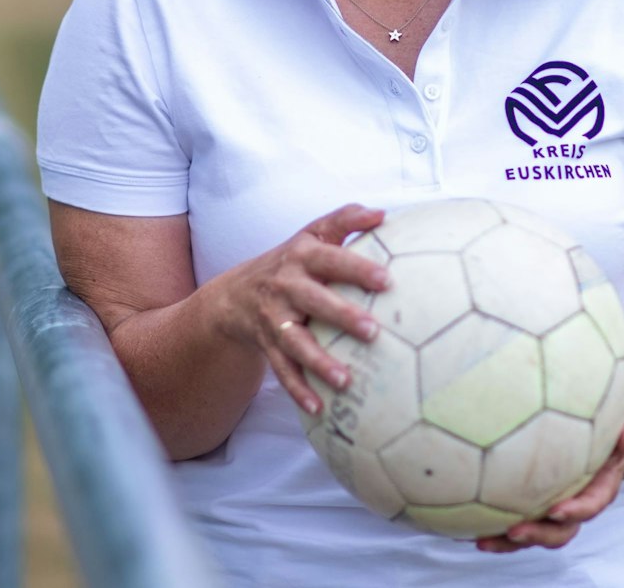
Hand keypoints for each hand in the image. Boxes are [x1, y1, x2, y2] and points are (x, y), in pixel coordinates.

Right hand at [208, 204, 390, 414]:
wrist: (236, 293)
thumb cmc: (293, 260)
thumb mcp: (313, 232)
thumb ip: (346, 220)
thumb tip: (384, 214)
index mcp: (303, 255)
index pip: (332, 259)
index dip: (357, 268)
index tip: (387, 280)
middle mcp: (286, 285)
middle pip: (314, 300)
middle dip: (341, 315)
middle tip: (373, 331)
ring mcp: (274, 318)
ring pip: (296, 342)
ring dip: (319, 361)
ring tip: (345, 380)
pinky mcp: (268, 345)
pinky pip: (282, 371)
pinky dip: (298, 390)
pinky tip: (318, 408)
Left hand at [475, 410, 623, 553]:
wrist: (607, 440)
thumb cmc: (615, 432)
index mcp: (599, 491)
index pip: (589, 506)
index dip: (574, 511)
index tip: (556, 510)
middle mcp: (576, 506)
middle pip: (559, 531)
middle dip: (536, 535)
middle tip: (513, 531)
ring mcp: (554, 509)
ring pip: (534, 532)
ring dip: (508, 541)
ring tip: (482, 539)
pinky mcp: (536, 507)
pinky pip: (517, 520)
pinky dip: (495, 526)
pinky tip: (467, 524)